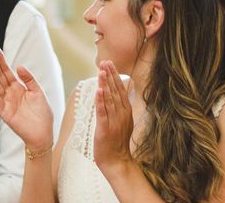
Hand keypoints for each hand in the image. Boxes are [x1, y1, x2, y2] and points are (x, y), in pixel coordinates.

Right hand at [0, 46, 53, 150]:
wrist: (43, 133)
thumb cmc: (43, 113)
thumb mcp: (38, 92)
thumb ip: (29, 79)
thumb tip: (18, 66)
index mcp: (19, 87)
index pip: (7, 71)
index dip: (1, 60)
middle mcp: (10, 93)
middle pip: (0, 75)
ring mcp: (6, 101)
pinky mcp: (4, 111)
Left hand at [94, 61, 133, 175]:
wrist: (117, 161)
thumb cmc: (118, 142)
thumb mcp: (123, 121)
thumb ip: (120, 107)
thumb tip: (118, 93)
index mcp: (126, 111)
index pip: (121, 89)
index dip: (115, 76)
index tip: (110, 64)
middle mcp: (121, 114)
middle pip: (115, 91)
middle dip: (109, 75)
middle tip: (105, 62)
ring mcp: (114, 121)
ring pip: (109, 99)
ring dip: (105, 84)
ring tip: (101, 71)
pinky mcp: (105, 129)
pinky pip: (102, 112)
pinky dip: (100, 101)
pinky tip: (98, 90)